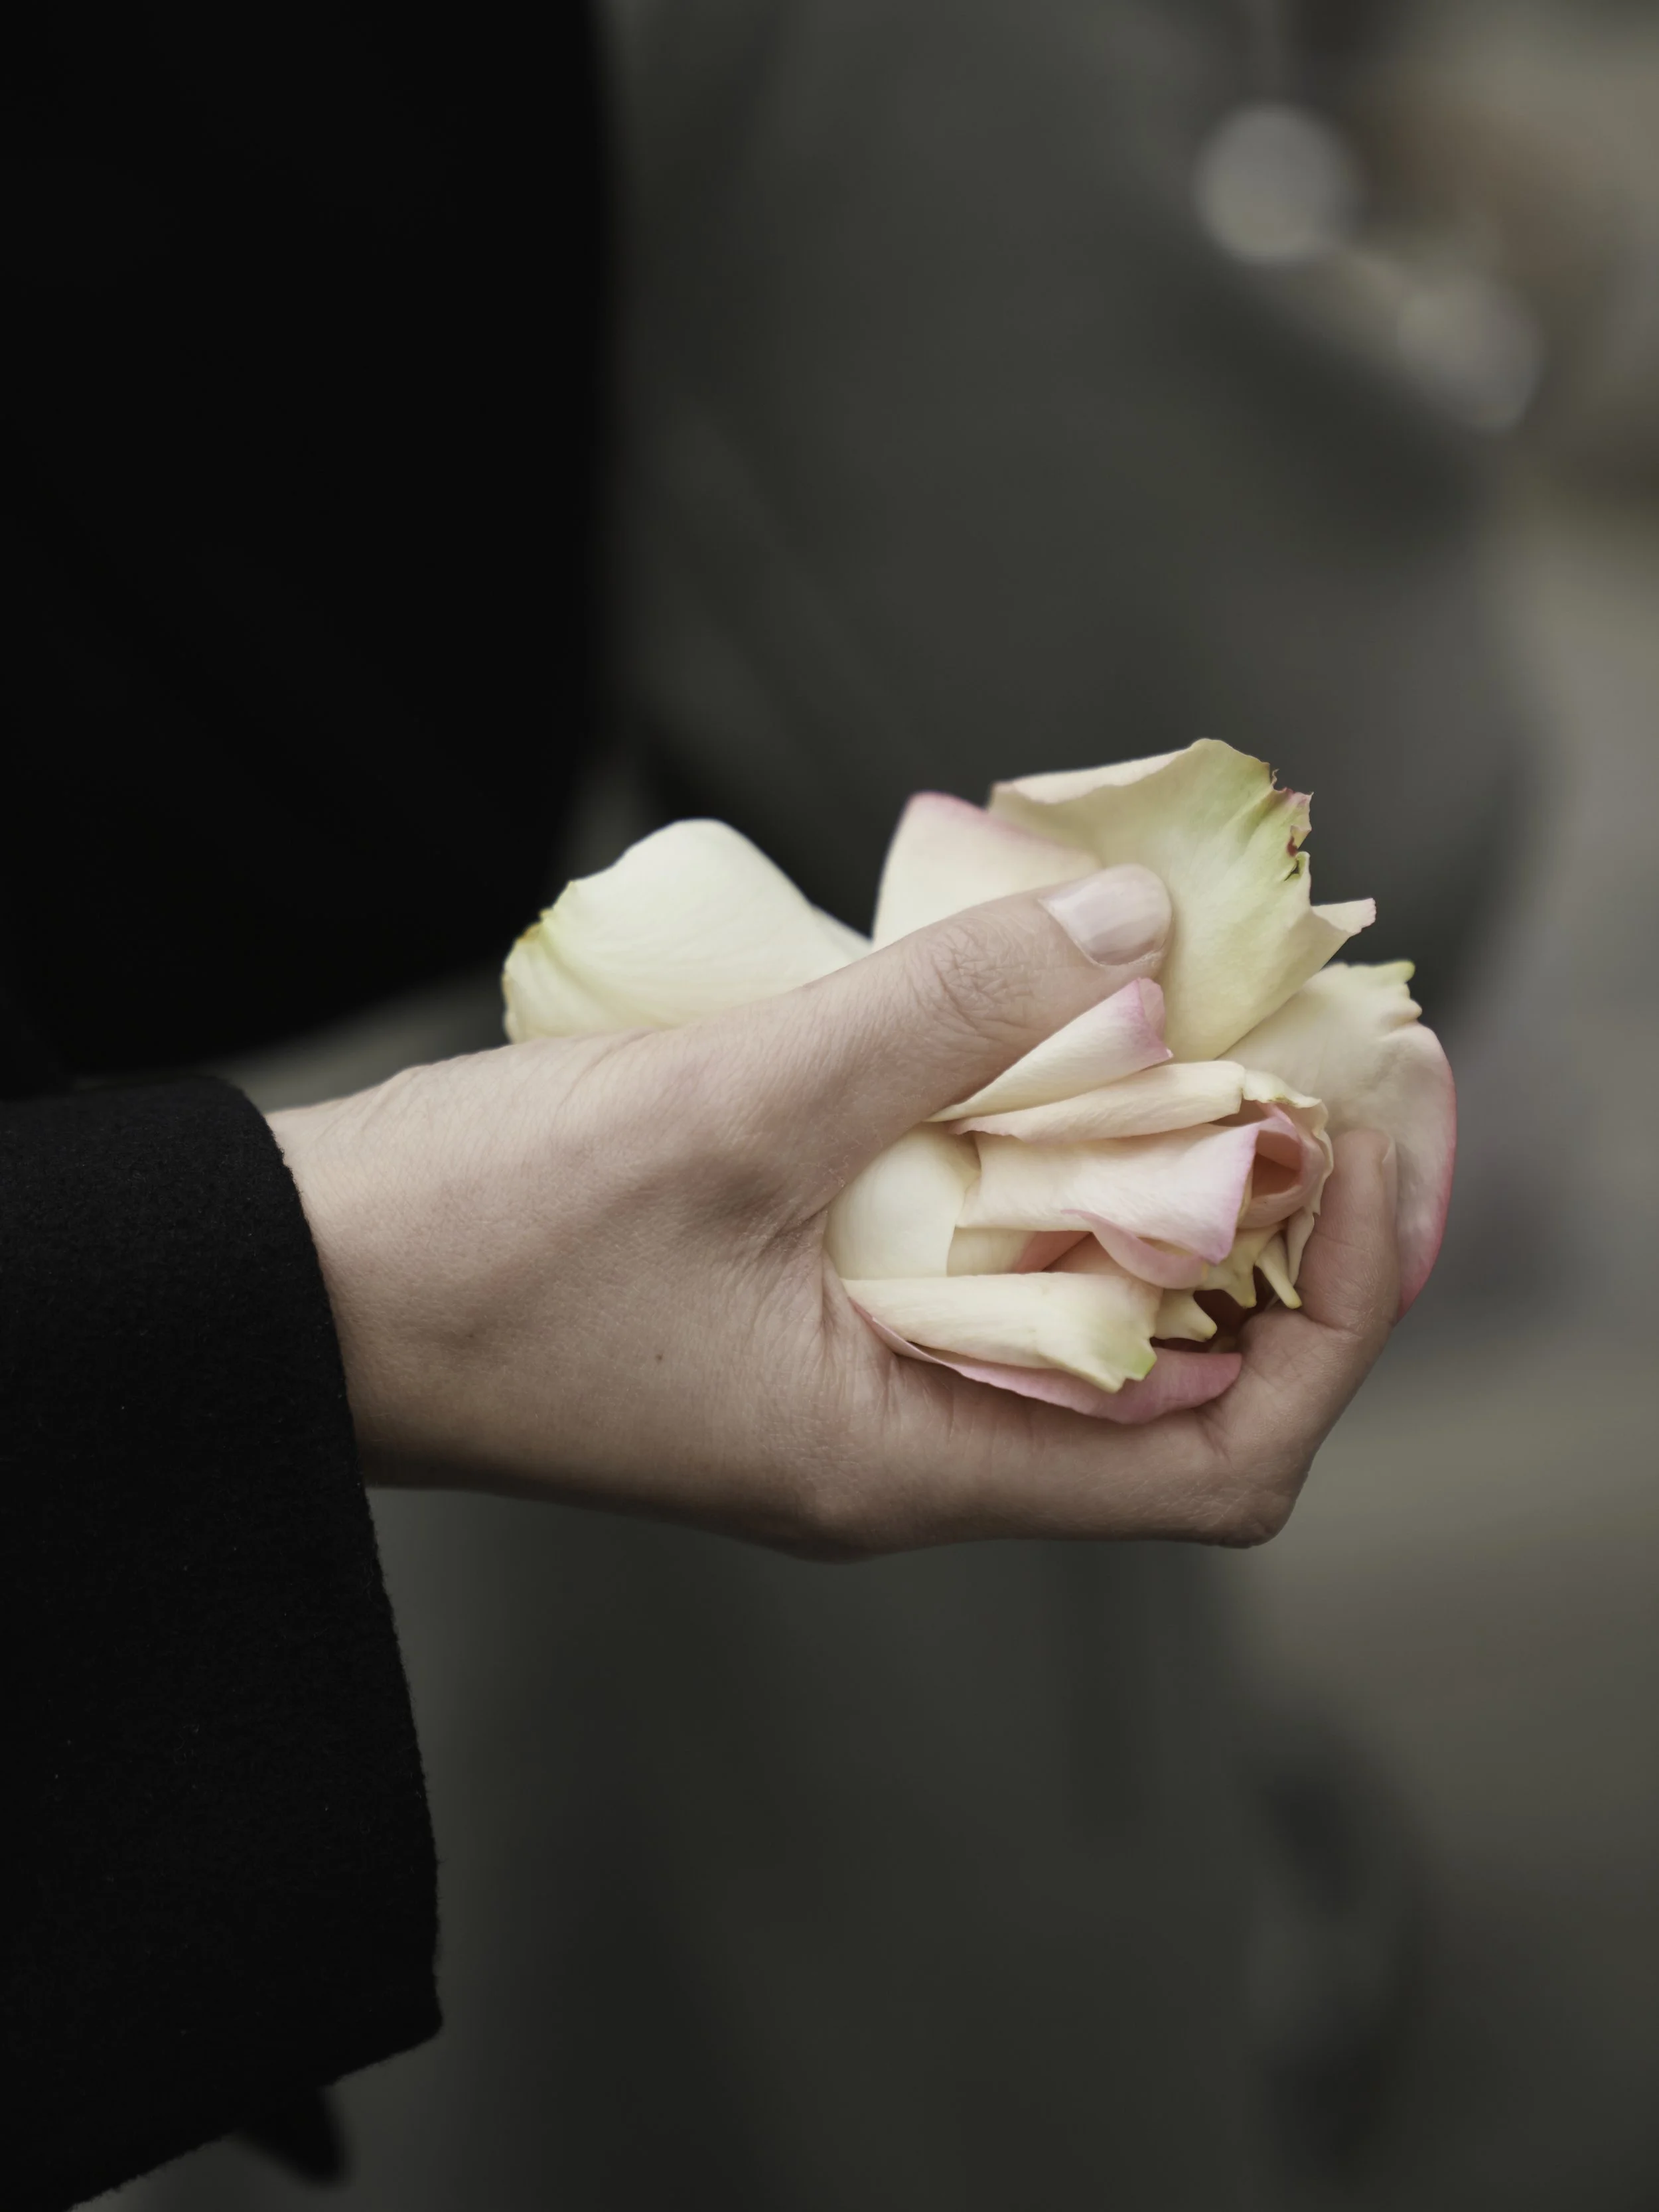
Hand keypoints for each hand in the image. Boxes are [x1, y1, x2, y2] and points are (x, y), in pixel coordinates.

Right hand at [269, 874, 1397, 1555]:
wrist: (290, 1292)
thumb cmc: (473, 1247)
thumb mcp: (722, 1111)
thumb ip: (936, 1018)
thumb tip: (1131, 929)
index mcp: (902, 1460)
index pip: (1218, 1463)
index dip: (1335, 1319)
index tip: (1371, 1150)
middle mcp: (898, 1447)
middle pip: (1168, 1375)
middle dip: (1270, 1220)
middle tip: (1310, 1046)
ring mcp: (844, 1385)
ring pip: (1067, 1304)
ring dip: (1148, 1172)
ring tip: (1194, 1018)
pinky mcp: (795, 1317)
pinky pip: (967, 1252)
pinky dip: (1030, 1154)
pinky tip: (1030, 1037)